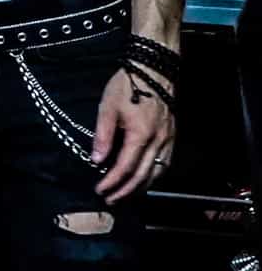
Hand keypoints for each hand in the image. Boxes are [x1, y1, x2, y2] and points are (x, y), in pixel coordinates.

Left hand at [91, 63, 174, 201]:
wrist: (154, 70)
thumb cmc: (128, 86)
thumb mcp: (108, 108)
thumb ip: (103, 136)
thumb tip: (97, 160)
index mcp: (141, 135)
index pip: (125, 167)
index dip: (112, 182)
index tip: (99, 190)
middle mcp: (158, 141)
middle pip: (143, 175)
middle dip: (126, 190)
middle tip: (111, 200)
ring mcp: (169, 139)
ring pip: (157, 172)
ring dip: (141, 187)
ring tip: (125, 195)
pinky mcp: (172, 136)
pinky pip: (165, 163)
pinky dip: (153, 175)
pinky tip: (143, 179)